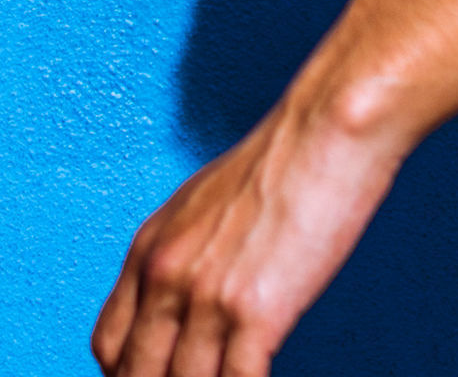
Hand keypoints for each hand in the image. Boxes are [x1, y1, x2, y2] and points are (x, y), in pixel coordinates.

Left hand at [90, 96, 404, 376]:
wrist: (329, 124)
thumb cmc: (287, 153)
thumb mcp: (209, 200)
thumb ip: (188, 252)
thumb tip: (195, 296)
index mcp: (151, 246)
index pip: (110, 345)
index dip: (131, 374)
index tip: (162, 374)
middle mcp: (166, 274)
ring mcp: (206, 296)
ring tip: (233, 376)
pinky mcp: (254, 310)